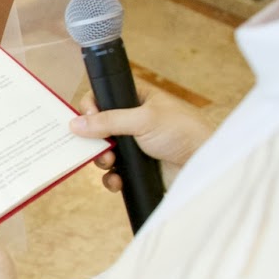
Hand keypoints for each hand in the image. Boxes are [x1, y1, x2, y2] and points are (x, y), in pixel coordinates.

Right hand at [69, 83, 212, 191]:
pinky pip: (114, 172)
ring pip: (104, 151)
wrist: (203, 164)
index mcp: (136, 99)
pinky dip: (112, 177)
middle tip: (100, 147)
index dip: (90, 108)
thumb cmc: (182, 132)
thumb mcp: (143, 120)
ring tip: (110, 162)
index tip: (89, 119)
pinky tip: (117, 180)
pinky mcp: (137, 167)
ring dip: (101, 160)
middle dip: (94, 140)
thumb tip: (75, 124)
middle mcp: (133, 121)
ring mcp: (135, 145)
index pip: (102, 98)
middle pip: (98, 128)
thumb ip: (108, 121)